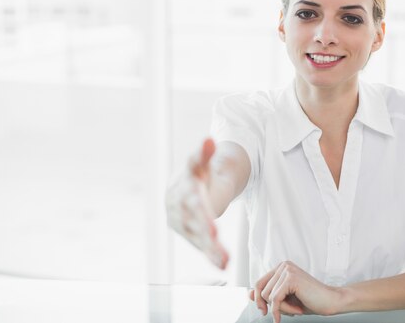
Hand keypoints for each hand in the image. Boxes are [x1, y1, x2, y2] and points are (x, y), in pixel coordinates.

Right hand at [165, 138, 228, 268]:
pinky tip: (223, 265)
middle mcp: (180, 209)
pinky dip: (212, 256)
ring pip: (197, 237)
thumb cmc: (196, 174)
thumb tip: (209, 139)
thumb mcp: (200, 164)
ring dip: (210, 249)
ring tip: (225, 260)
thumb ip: (204, 155)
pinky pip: (201, 246)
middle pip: (193, 221)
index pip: (191, 201)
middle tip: (215, 239)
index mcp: (183, 189)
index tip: (212, 226)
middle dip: (204, 232)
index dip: (200, 212)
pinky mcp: (190, 235)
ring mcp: (183, 224)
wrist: (183, 188)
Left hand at [249, 261, 341, 322]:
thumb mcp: (284, 299)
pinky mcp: (291, 278)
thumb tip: (249, 294)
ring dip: (281, 308)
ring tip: (296, 308)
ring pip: (268, 296)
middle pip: (260, 290)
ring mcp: (287, 270)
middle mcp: (283, 266)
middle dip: (268, 305)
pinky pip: (276, 299)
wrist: (330, 301)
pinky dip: (282, 310)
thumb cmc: (309, 300)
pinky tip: (295, 313)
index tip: (265, 311)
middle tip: (278, 315)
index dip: (258, 299)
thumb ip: (267, 295)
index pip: (259, 283)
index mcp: (281, 268)